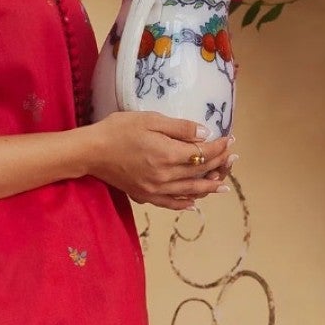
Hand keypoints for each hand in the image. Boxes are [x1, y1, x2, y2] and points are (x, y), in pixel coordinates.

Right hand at [87, 110, 233, 209]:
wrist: (91, 152)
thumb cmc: (118, 130)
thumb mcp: (151, 120)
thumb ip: (180, 128)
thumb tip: (205, 134)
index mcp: (168, 154)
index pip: (203, 153)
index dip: (219, 146)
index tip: (229, 139)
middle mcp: (165, 176)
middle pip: (200, 172)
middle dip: (219, 164)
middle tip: (232, 158)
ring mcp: (156, 189)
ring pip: (190, 191)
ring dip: (209, 187)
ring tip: (223, 186)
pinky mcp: (145, 196)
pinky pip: (171, 204)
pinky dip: (186, 204)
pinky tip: (194, 202)